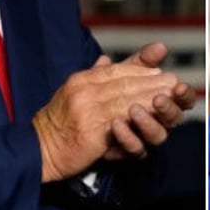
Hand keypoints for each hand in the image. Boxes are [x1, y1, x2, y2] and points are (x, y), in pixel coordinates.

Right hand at [32, 52, 179, 182]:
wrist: (37, 149)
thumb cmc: (56, 124)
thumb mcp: (71, 93)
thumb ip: (92, 76)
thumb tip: (106, 60)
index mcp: (80, 79)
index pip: (114, 69)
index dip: (139, 69)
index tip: (158, 71)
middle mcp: (83, 90)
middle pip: (124, 82)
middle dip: (151, 81)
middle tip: (173, 81)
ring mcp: (86, 109)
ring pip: (126, 99)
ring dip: (151, 96)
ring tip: (168, 96)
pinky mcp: (91, 130)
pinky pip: (121, 120)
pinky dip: (139, 116)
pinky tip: (153, 115)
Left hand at [104, 42, 196, 159]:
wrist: (72, 121)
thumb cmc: (103, 93)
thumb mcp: (120, 73)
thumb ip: (141, 61)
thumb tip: (161, 46)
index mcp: (161, 100)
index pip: (183, 99)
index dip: (185, 94)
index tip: (179, 86)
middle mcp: (157, 120)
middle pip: (174, 118)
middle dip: (169, 108)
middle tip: (158, 98)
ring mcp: (143, 137)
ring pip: (158, 136)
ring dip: (147, 122)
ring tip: (133, 110)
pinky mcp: (128, 152)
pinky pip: (134, 149)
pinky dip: (127, 137)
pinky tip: (115, 124)